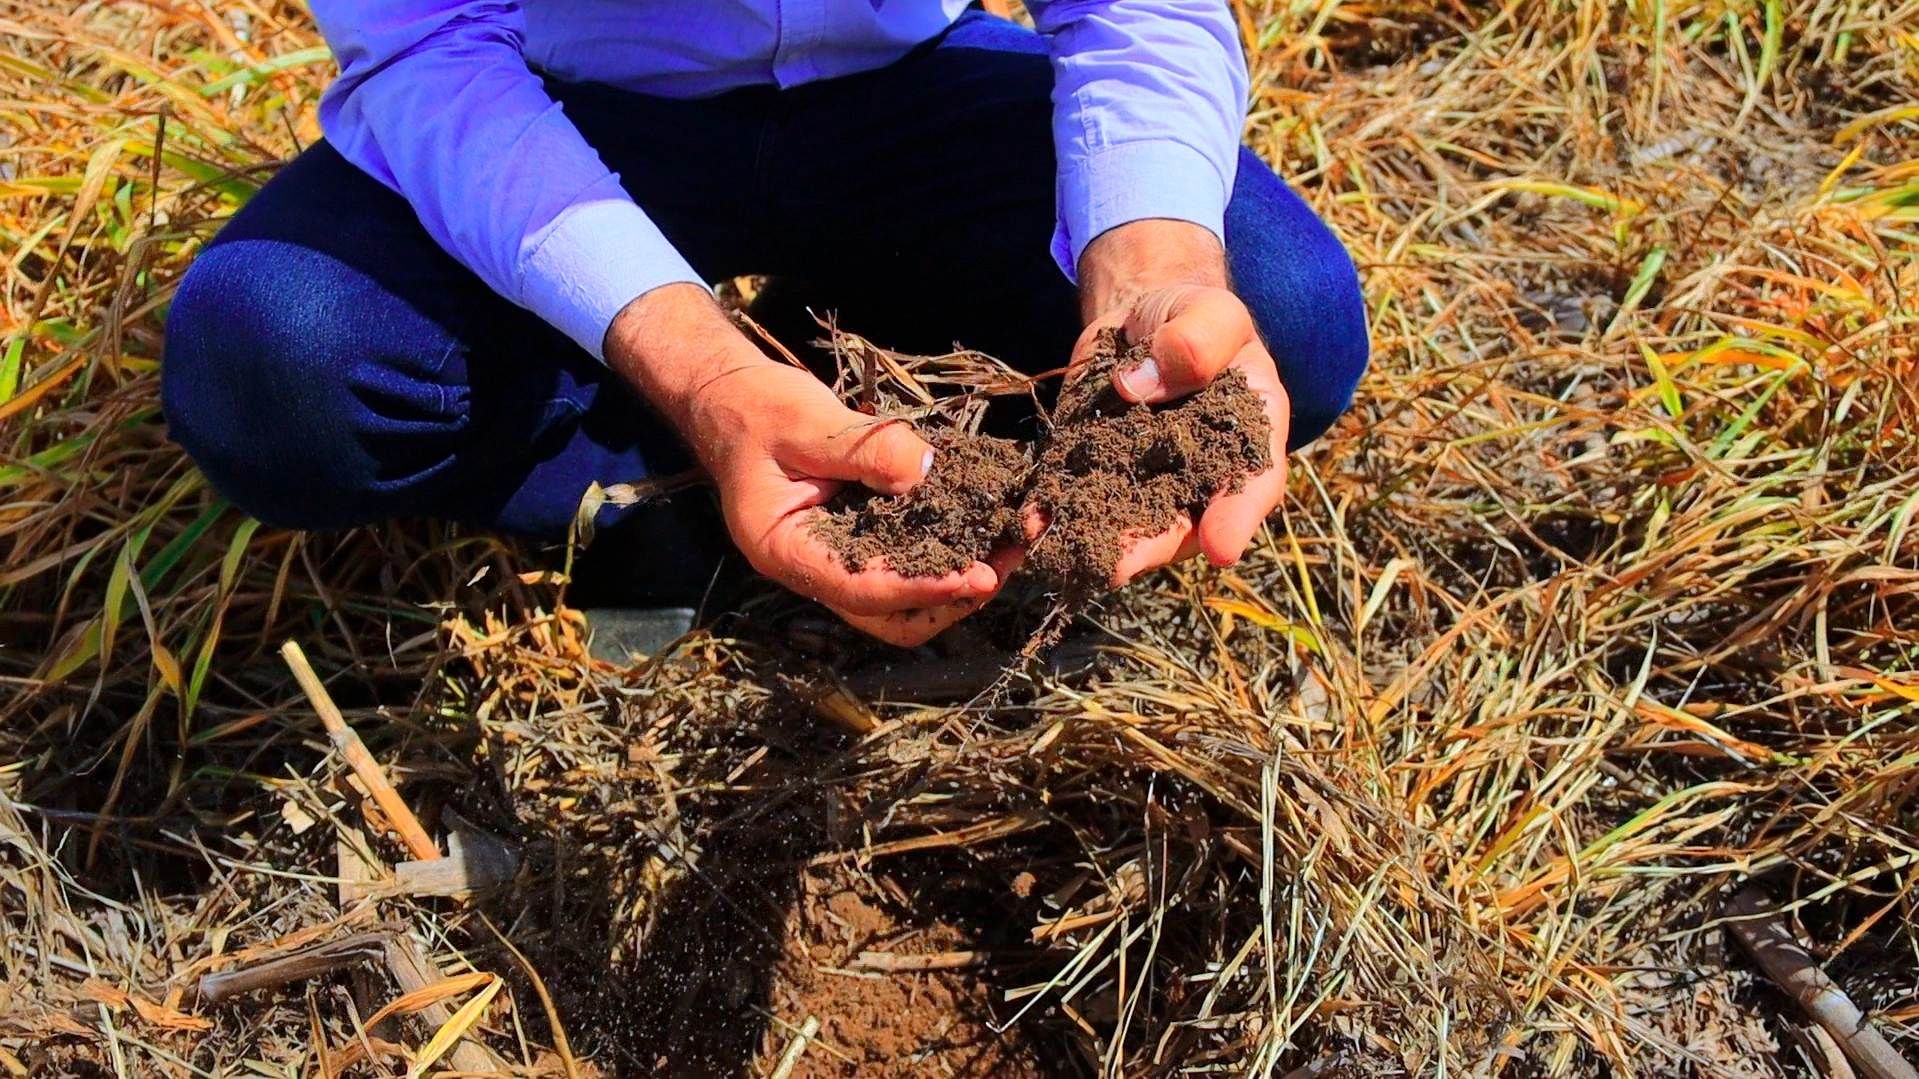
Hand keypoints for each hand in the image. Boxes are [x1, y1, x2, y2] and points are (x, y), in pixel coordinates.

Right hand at [606, 285, 1014, 646]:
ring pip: (908, 598)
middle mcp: (813, 568)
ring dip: (963, 576)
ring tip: (1014, 539)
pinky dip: (953, 546)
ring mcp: (840, 557)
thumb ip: (866, 450)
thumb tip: (932, 474)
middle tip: (1007, 561)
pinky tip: (992, 517)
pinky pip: (912, 557)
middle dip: (953, 597)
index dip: (923, 587)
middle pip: (891, 617)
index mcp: (785, 551)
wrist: (733, 397)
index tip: (977, 574)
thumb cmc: (756, 409)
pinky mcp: (864, 537)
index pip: (861, 590)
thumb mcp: (809, 422)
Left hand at [1073, 220, 1290, 586]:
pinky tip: (1023, 522)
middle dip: (1143, 549)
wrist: (1144, 318)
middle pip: (1178, 523)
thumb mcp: (1211, 313)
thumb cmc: (1194, 317)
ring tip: (1051, 551)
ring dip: (1085, 542)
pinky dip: (1047, 513)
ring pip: (1121, 524)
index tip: (1221, 549)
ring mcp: (1142, 484)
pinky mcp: (1093, 471)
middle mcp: (1197, 479)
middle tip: (1113, 568)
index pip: (1253, 486)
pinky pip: (1072, 498)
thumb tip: (1139, 386)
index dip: (1237, 519)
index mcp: (1247, 441)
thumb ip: (1197, 341)